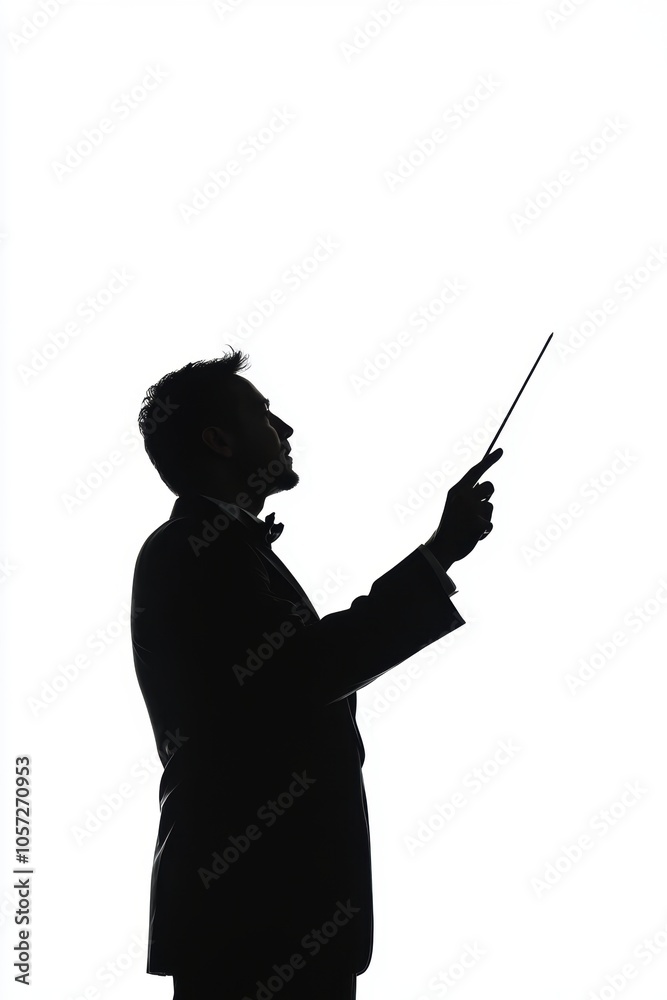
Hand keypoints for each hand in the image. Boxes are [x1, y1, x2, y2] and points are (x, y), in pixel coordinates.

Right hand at [425, 448, 502, 565]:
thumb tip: (486, 488)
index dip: (489, 460)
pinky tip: (473, 536)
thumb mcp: (455, 505)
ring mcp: (472, 509)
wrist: (441, 548)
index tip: (501, 451)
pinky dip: (484, 532)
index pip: (476, 471)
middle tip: (477, 507)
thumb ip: (468, 495)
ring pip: (490, 506)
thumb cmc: (450, 526)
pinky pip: (490, 524)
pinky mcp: (479, 523)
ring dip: (484, 516)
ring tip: (470, 526)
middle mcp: (464, 496)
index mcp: (457, 490)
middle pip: (489, 487)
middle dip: (488, 495)